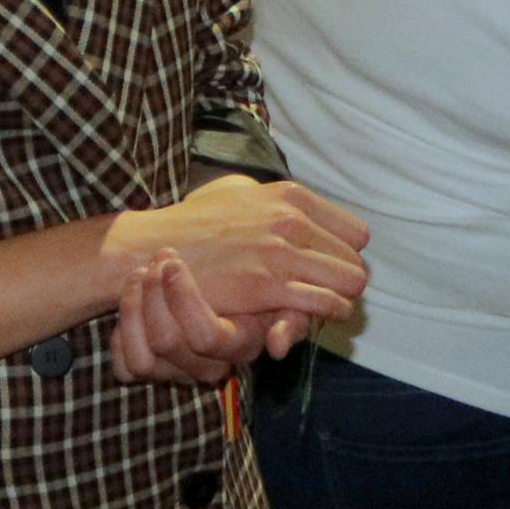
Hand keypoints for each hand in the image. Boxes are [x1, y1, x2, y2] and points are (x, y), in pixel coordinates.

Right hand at [107, 178, 368, 339]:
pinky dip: (326, 313)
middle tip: (328, 296)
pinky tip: (310, 317)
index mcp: (291, 196)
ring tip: (323, 309)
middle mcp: (292, 219)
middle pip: (355, 260)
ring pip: (349, 282)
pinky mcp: (266, 285)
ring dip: (339, 300)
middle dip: (345, 281)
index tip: (330, 271)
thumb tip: (296, 205)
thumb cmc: (193, 222)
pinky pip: (324, 302)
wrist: (153, 249)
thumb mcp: (238, 191)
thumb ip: (272, 197)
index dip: (344, 257)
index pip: (355, 234)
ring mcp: (281, 252)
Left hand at [111, 251, 295, 385]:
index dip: (183, 299)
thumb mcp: (285, 296)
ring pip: (143, 359)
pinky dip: (120, 338)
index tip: (173, 262)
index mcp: (239, 345)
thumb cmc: (256, 288)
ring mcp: (177, 372)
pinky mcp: (151, 372)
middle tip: (155, 260)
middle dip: (153, 293)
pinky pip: (125, 369)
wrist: (227, 287)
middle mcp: (208, 366)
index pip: (205, 336)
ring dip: (132, 310)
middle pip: (168, 341)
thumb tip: (277, 347)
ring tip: (137, 274)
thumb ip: (293, 319)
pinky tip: (129, 306)